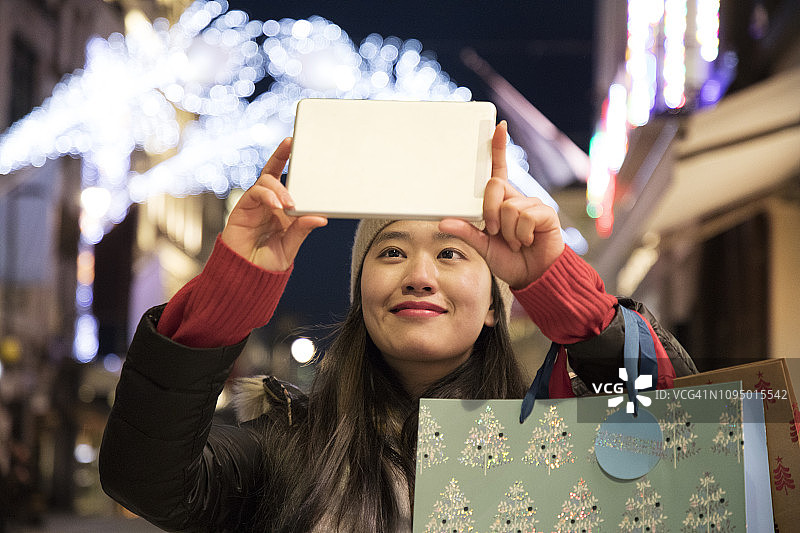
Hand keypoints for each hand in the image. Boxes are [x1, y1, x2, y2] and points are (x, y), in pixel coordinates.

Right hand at [221, 138, 326, 270]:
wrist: (245, 275)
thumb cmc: (268, 261)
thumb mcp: (291, 245)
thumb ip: (302, 230)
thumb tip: (321, 218)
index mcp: (282, 208)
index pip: (288, 180)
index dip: (290, 161)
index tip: (299, 145)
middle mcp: (268, 202)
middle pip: (273, 172)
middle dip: (281, 156)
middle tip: (291, 145)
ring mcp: (255, 204)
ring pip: (265, 182)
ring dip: (279, 190)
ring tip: (288, 205)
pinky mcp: (242, 209)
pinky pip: (254, 193)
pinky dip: (267, 196)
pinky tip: (276, 206)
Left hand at [439, 121, 564, 288]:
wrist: (533, 276)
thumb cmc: (509, 259)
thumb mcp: (481, 246)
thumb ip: (465, 231)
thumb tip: (443, 220)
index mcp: (500, 201)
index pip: (497, 170)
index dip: (498, 148)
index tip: (497, 127)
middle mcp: (516, 198)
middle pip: (495, 185)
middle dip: (489, 211)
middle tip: (492, 230)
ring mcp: (531, 204)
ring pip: (509, 206)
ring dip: (507, 230)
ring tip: (515, 242)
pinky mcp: (545, 214)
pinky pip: (524, 216)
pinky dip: (521, 234)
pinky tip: (526, 241)